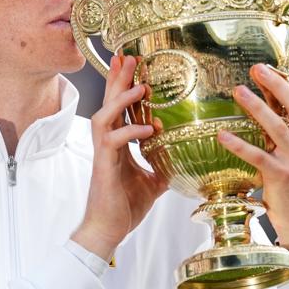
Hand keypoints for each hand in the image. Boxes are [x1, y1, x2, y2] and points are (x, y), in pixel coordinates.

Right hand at [72, 55, 167, 261]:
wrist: (108, 231)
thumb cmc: (125, 207)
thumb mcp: (153, 183)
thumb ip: (163, 165)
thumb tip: (185, 158)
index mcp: (117, 143)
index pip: (119, 107)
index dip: (123, 85)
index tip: (132, 64)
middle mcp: (107, 143)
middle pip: (109, 102)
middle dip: (118, 79)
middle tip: (128, 57)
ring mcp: (103, 153)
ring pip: (104, 115)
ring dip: (121, 100)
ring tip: (139, 87)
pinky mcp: (103, 166)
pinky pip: (113, 141)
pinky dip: (131, 132)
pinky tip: (148, 129)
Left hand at [217, 41, 288, 276]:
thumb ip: (284, 124)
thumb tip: (266, 95)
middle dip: (278, 83)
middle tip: (257, 67)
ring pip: (278, 127)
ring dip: (257, 107)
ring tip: (238, 91)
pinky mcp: (281, 178)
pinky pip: (258, 157)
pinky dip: (239, 145)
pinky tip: (221, 135)